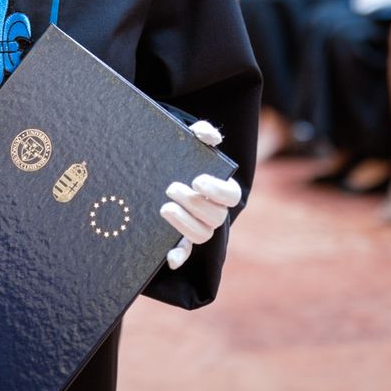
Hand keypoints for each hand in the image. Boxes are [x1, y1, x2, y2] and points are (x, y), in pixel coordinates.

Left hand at [163, 122, 243, 268]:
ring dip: (184, 224)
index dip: (217, 190)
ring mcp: (198, 226)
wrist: (159, 166)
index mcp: (222, 190)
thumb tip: (208, 136)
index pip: (230, 195)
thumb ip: (202, 132)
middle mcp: (214, 211)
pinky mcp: (180, 238)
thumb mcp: (190, 138)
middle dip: (194, 204)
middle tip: (172, 188)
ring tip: (165, 207)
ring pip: (201, 235)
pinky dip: (178, 256)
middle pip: (215, 217)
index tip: (197, 180)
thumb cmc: (182, 152)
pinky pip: (184, 252)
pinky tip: (169, 258)